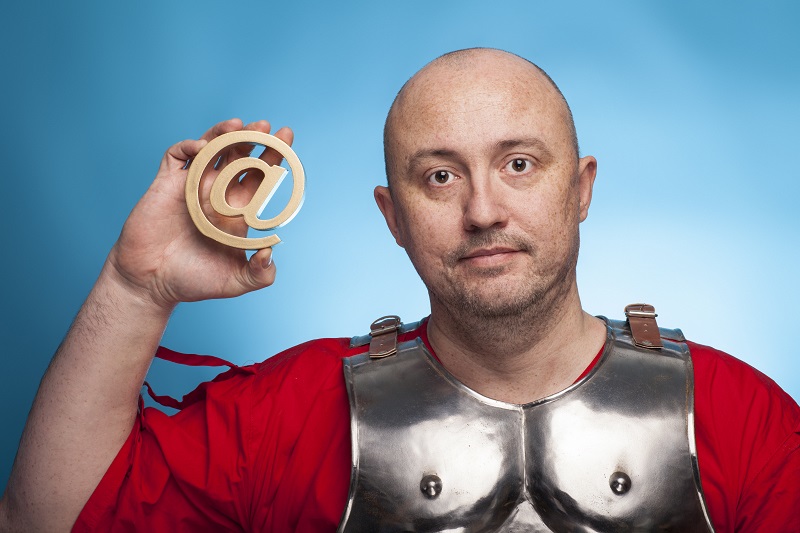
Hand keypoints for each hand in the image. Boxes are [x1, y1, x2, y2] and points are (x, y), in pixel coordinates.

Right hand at [107, 118, 292, 309]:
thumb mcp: (236, 283)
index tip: (288, 141)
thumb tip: (271, 252)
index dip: (274, 157)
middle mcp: (217, 194)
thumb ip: (260, 274)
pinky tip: (203, 147)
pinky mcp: (166, 185)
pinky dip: (190, 146)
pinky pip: (178, 156)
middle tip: (267, 126)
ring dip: (225, 134)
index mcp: (237, 211)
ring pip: (212, 150)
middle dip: (255, 139)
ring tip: (240, 125)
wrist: (151, 284)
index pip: (261, 176)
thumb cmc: (193, 282)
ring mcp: (192, 187)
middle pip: (240, 156)